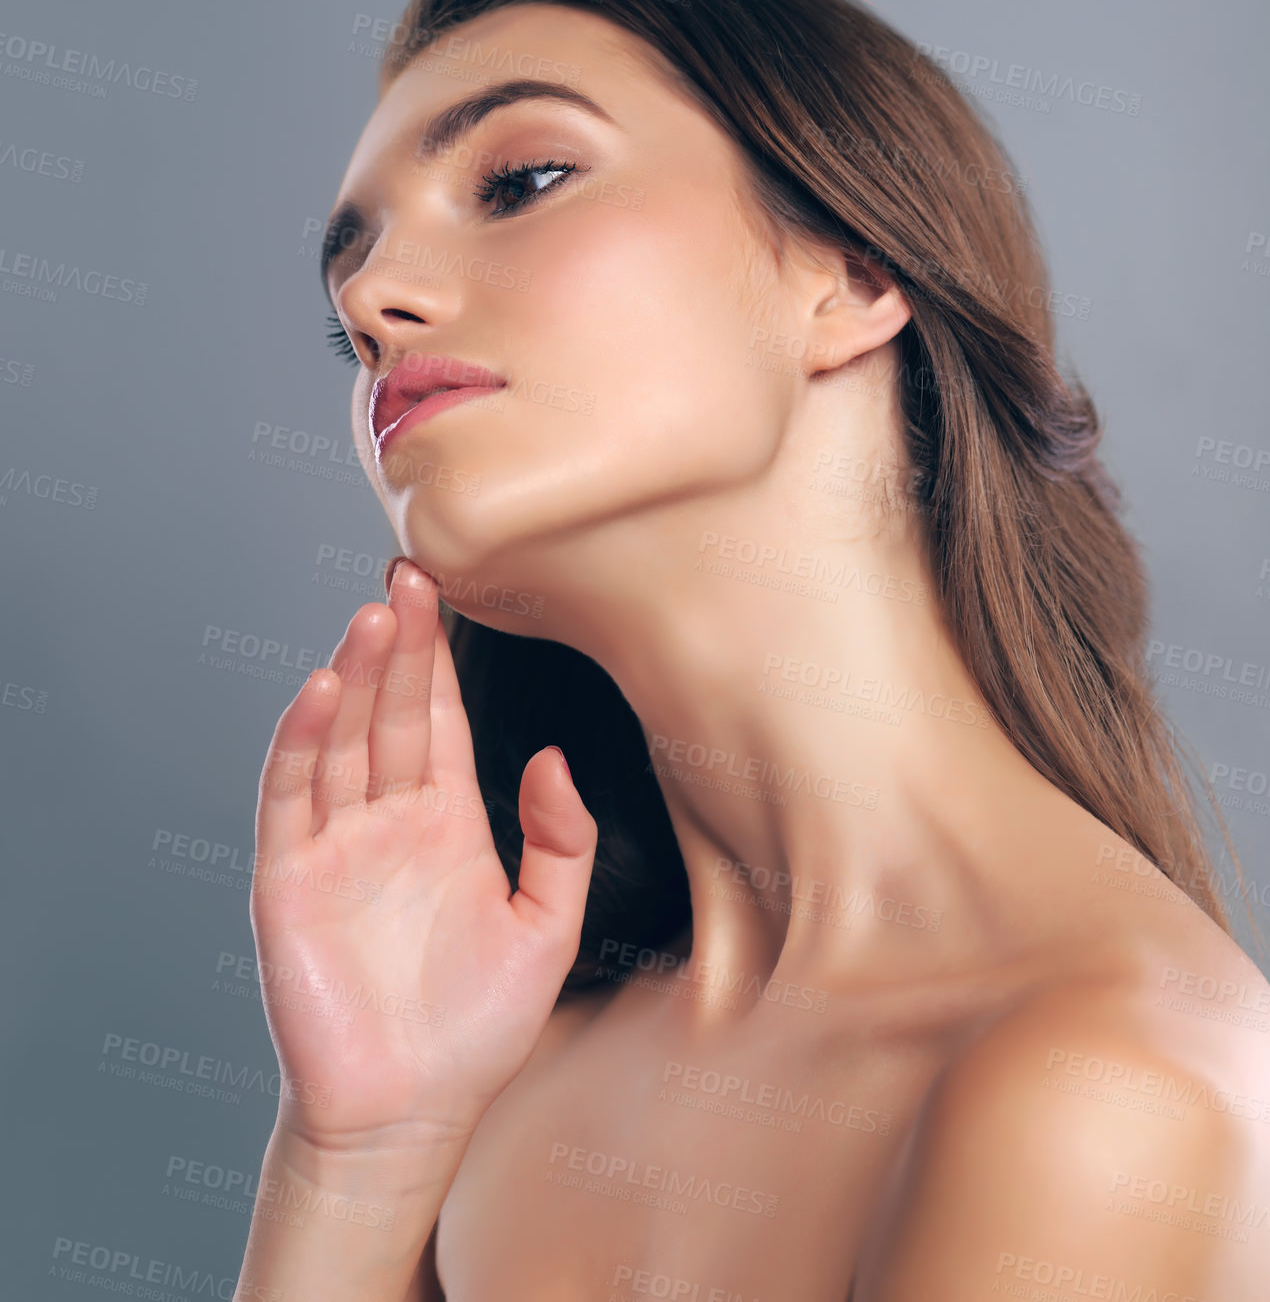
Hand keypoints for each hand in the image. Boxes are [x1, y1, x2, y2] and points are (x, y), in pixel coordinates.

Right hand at [249, 559, 596, 1154]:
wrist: (408, 1113)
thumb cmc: (476, 1028)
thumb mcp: (548, 926)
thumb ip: (561, 840)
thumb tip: (554, 758)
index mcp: (445, 821)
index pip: (439, 719)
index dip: (440, 657)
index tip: (447, 590)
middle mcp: (387, 820)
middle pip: (390, 714)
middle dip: (400, 646)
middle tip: (411, 577)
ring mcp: (335, 845)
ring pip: (340, 740)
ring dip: (354, 677)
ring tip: (374, 616)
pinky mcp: (289, 879)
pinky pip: (291, 799)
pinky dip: (302, 742)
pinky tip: (320, 691)